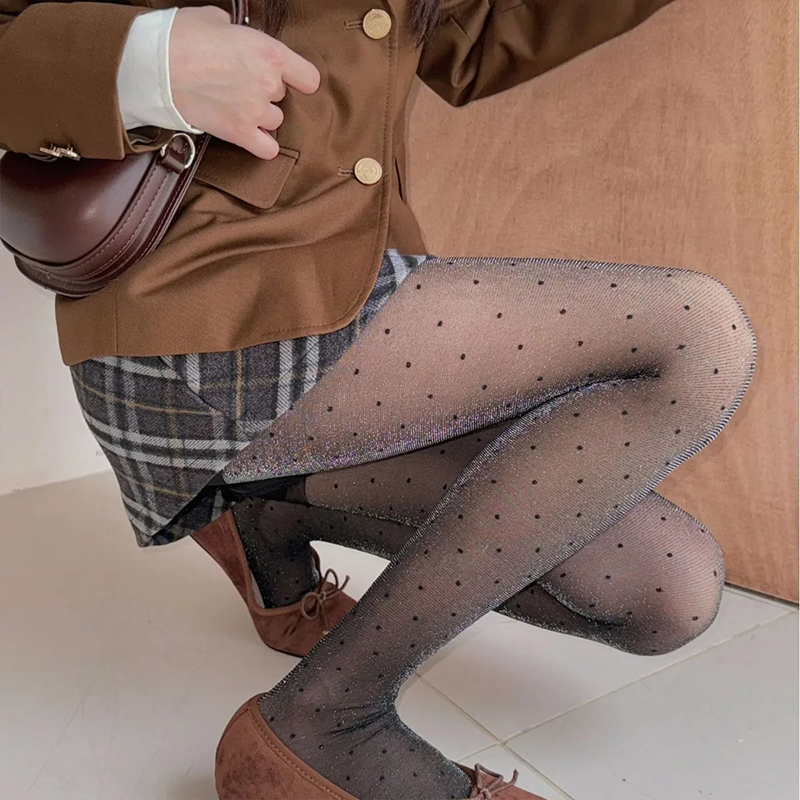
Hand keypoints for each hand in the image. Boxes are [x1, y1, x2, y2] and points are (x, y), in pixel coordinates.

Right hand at [169, 5, 319, 158]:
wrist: (155, 66)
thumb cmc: (181, 37)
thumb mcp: (215, 19)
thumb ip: (236, 32)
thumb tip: (233, 35)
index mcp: (270, 52)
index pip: (308, 77)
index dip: (299, 78)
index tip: (291, 79)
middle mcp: (269, 84)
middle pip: (281, 95)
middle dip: (265, 90)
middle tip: (240, 83)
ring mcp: (256, 111)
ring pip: (274, 120)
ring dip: (261, 116)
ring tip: (239, 106)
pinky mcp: (240, 133)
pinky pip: (267, 149)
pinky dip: (262, 145)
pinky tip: (252, 136)